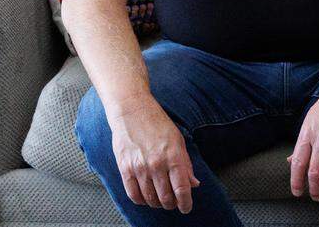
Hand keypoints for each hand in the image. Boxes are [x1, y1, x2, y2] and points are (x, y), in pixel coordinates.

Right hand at [106, 96, 199, 212]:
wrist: (132, 111)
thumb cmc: (157, 123)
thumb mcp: (179, 141)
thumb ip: (186, 164)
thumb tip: (193, 184)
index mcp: (173, 156)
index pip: (182, 188)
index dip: (185, 202)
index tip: (186, 207)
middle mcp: (156, 164)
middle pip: (166, 197)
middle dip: (172, 205)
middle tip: (174, 203)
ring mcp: (139, 167)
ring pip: (150, 198)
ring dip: (157, 203)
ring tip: (161, 200)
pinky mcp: (124, 168)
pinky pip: (133, 194)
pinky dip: (141, 201)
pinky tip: (146, 198)